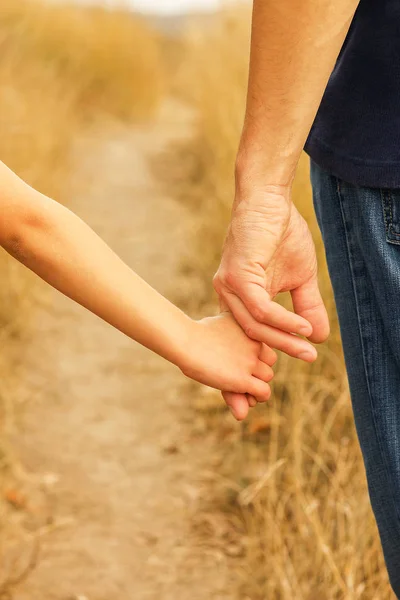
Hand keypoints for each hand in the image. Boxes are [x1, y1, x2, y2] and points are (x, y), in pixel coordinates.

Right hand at [180, 312, 276, 410]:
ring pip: (267, 377)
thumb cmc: (194, 335)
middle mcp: (255, 343)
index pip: (265, 346)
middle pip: (269, 361)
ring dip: (258, 385)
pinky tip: (247, 397)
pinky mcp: (243, 378)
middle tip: (242, 378)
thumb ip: (232, 340)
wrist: (184, 341)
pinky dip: (258, 397)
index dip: (256, 357)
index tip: (241, 363)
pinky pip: (263, 392)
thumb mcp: (219, 330)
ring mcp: (250, 361)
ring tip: (243, 389)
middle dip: (258, 371)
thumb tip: (242, 373)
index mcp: (250, 328)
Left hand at [214, 185, 329, 353]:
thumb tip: (320, 337)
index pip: (247, 334)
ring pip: (255, 326)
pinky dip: (283, 321)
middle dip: (281, 350)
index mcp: (239, 297)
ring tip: (309, 349)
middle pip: (251, 335)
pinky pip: (261, 309)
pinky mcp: (238, 276)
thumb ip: (306, 307)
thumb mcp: (299, 278)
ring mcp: (230, 286)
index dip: (267, 352)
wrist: (271, 200)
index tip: (295, 361)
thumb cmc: (282, 234)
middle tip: (309, 359)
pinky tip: (302, 327)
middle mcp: (228, 295)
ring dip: (284, 339)